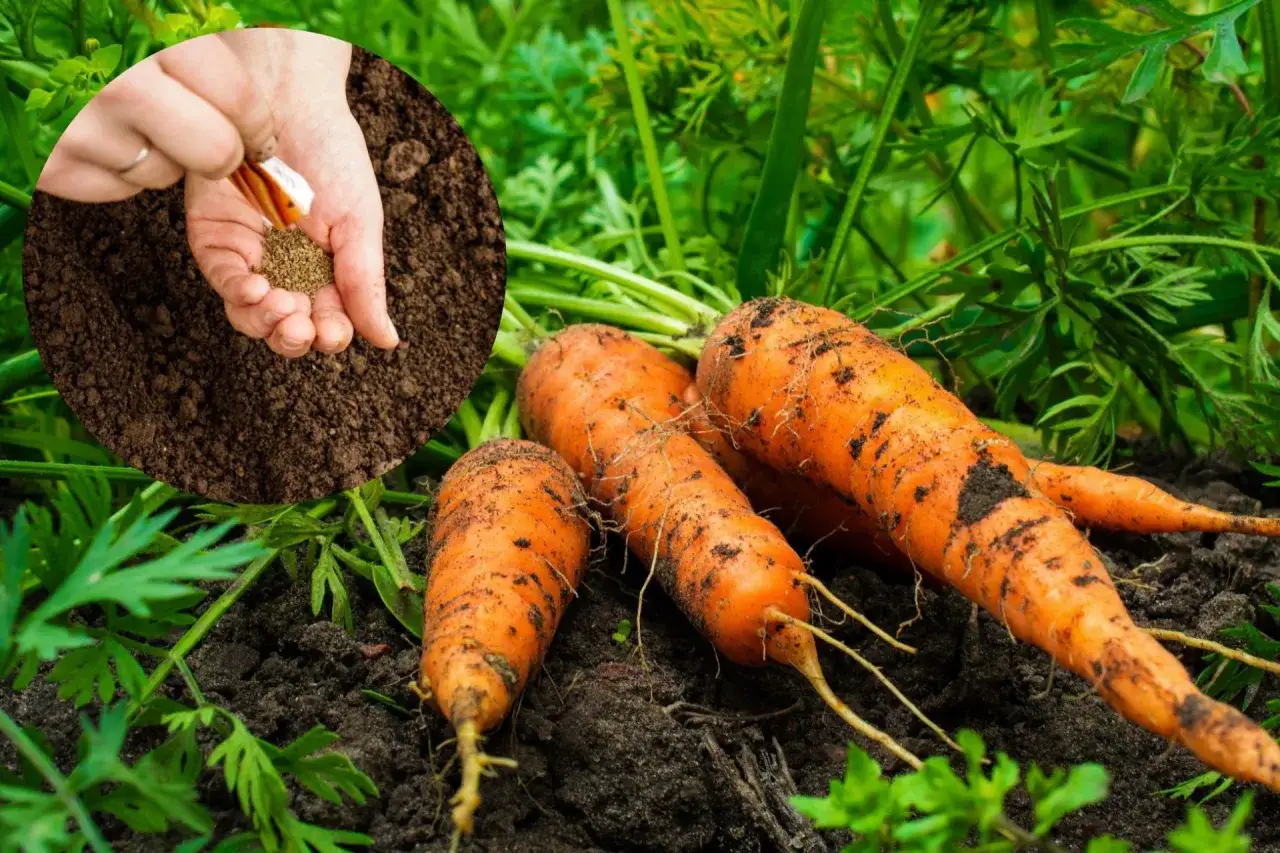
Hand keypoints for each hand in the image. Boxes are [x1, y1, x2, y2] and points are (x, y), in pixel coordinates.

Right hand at [37, 37, 276, 201]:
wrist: (2, 38)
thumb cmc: (80, 21)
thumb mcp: (150, 14)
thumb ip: (198, 36)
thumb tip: (274, 43)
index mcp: (151, 39)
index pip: (238, 102)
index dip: (258, 125)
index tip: (260, 135)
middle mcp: (118, 86)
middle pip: (214, 153)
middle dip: (222, 151)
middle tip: (212, 139)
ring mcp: (82, 130)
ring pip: (165, 175)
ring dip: (163, 156)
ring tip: (135, 121)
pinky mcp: (52, 166)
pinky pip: (120, 191)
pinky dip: (120, 172)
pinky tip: (105, 138)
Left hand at [185, 30, 396, 357]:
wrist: (287, 101)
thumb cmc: (332, 155)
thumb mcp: (360, 225)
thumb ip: (366, 285)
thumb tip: (388, 341)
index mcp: (327, 271)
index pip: (326, 322)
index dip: (328, 336)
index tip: (334, 333)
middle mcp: (286, 269)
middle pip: (285, 327)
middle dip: (293, 337)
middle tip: (303, 327)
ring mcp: (249, 256)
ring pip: (250, 315)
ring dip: (266, 324)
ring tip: (282, 310)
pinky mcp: (214, 238)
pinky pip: (224, 281)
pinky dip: (239, 294)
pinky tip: (257, 290)